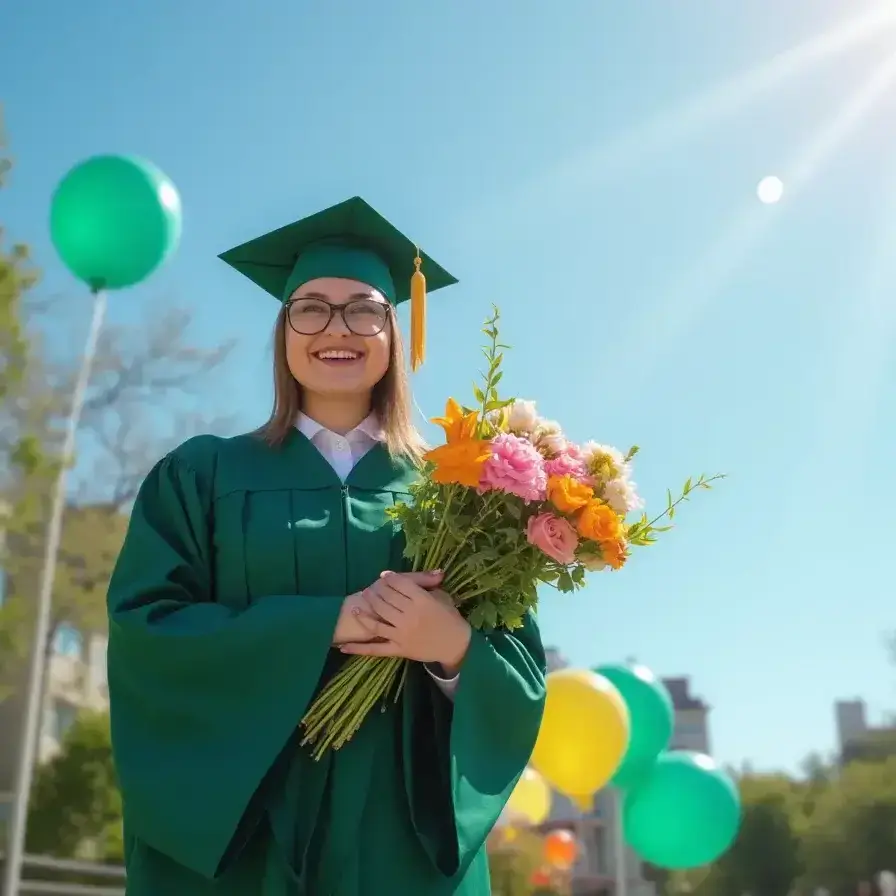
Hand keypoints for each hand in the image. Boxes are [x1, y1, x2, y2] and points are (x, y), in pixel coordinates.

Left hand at [339, 571, 471, 673]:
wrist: (457, 646)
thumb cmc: (451, 619)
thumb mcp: (444, 597)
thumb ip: (431, 584)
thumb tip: (431, 569)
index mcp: (422, 601)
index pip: (400, 584)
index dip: (390, 578)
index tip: (384, 576)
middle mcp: (409, 616)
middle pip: (386, 599)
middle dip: (376, 590)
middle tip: (370, 588)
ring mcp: (402, 634)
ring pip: (377, 619)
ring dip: (365, 610)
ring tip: (358, 603)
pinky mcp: (398, 649)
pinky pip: (376, 649)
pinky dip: (359, 648)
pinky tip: (344, 646)